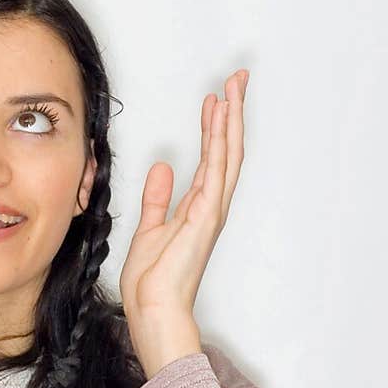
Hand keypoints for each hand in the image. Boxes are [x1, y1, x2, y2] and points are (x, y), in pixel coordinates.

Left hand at [119, 68, 248, 348]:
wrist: (153, 308)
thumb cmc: (152, 281)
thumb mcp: (150, 229)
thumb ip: (158, 198)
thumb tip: (162, 167)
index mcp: (198, 208)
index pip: (212, 158)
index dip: (216, 127)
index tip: (216, 100)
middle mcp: (210, 205)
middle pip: (227, 149)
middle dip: (233, 112)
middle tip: (238, 79)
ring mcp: (211, 209)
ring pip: (227, 153)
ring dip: (231, 118)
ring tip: (233, 86)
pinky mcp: (205, 215)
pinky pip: (215, 169)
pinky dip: (219, 140)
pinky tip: (220, 117)